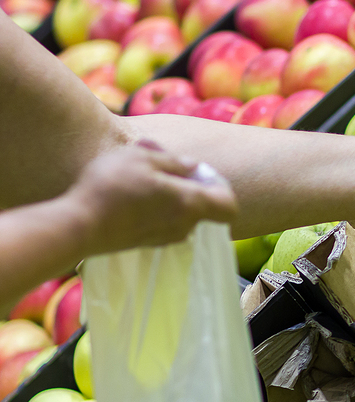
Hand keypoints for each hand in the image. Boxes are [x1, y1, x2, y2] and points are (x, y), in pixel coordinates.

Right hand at [63, 140, 237, 255]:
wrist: (77, 227)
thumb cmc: (112, 186)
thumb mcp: (142, 157)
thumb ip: (174, 161)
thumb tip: (193, 167)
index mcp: (191, 204)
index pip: (229, 205)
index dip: (220, 185)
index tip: (198, 172)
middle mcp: (185, 226)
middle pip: (203, 206)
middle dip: (188, 184)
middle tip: (161, 167)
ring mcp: (166, 238)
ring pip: (181, 213)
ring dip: (169, 195)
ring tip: (139, 177)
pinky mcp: (147, 243)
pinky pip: (163, 222)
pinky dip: (155, 208)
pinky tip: (129, 195)